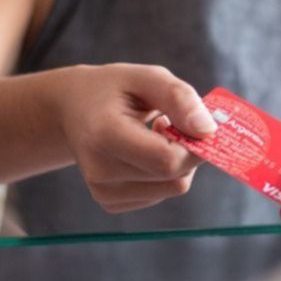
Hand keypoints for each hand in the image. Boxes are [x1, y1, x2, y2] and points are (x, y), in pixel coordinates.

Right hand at [56, 64, 214, 213]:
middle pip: (174, 177)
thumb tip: (208, 130)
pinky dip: (164, 174)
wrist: (73, 109)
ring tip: (154, 135)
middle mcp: (100, 171)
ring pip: (172, 188)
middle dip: (188, 151)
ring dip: (177, 162)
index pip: (167, 160)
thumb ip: (179, 98)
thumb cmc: (113, 90)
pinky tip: (145, 151)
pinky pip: (161, 194)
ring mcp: (103, 192)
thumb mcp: (147, 77)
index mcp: (105, 134)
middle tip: (171, 123)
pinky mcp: (110, 203)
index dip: (195, 146)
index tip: (197, 124)